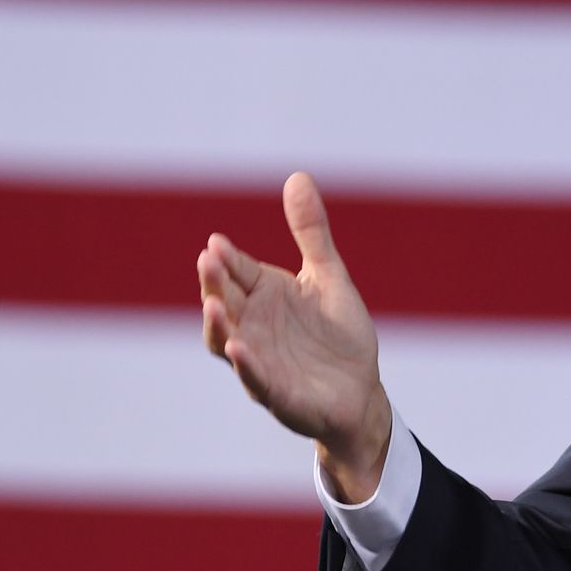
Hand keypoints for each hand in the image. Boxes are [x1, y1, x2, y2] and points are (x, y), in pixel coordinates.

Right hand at [198, 171, 392, 500]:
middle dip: (215, 283)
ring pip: (229, 343)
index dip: (227, 260)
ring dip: (220, 325)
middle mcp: (254, 327)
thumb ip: (311, 232)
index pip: (238, 272)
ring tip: (215, 304)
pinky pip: (257, 381)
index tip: (216, 242)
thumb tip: (297, 175)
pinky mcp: (279, 395)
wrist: (362, 391)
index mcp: (264, 297)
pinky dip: (248, 366)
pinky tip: (240, 349)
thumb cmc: (337, 334)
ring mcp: (261, 362)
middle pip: (226, 303)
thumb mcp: (328, 276)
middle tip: (208, 260)